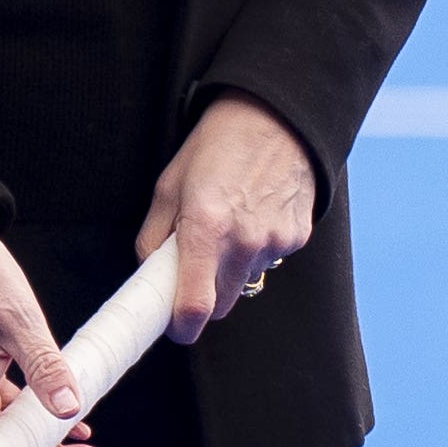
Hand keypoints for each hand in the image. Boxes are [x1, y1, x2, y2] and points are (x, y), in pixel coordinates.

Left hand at [138, 95, 319, 343]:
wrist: (274, 118)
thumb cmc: (213, 149)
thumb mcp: (167, 187)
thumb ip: (153, 238)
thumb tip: (150, 275)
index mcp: (205, 230)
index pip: (195, 307)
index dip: (180, 327)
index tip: (173, 327)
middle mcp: (244, 242)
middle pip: (221, 305)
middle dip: (203, 298)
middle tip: (191, 269)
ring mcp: (275, 242)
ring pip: (245, 282)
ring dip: (230, 270)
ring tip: (227, 225)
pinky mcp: (297, 238)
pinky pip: (269, 261)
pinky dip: (256, 250)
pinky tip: (252, 215)